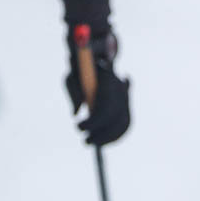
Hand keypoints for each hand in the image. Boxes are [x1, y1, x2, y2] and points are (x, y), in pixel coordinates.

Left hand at [66, 25, 130, 146]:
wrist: (99, 59)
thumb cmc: (81, 69)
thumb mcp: (72, 76)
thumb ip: (74, 92)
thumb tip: (76, 112)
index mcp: (108, 79)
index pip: (106, 106)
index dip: (93, 120)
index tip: (78, 125)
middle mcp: (120, 88)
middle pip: (116, 117)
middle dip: (101, 132)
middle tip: (84, 140)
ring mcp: (126, 96)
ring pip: (124, 122)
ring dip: (108, 138)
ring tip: (90, 142)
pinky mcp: (126, 104)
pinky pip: (126, 124)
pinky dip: (115, 136)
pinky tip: (102, 142)